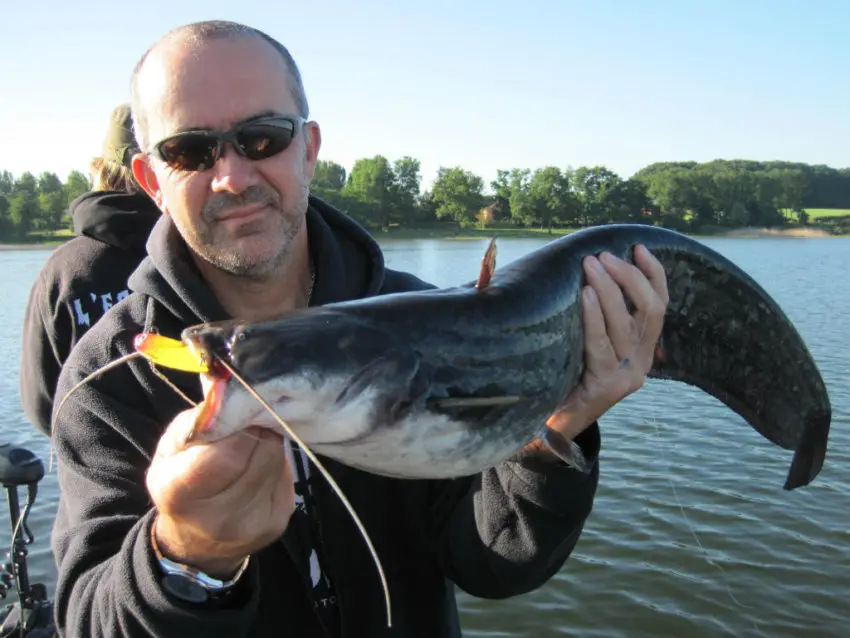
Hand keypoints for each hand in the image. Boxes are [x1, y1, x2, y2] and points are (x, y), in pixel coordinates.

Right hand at [146, 405, 294, 577]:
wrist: (196, 543)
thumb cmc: (179, 485)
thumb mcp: (169, 451)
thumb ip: (196, 422)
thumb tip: (227, 394)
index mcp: (182, 494)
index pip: (230, 451)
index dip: (237, 425)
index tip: (233, 416)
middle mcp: (220, 518)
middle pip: (261, 452)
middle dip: (255, 430)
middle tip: (244, 427)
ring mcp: (254, 524)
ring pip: (277, 459)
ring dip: (266, 444)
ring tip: (248, 449)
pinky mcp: (278, 522)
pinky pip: (286, 475)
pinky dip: (274, 464)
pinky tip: (257, 469)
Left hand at [547, 244, 668, 438]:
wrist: (551, 427)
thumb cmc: (563, 376)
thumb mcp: (584, 343)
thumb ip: (593, 316)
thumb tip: (583, 268)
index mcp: (642, 350)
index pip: (659, 306)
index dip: (654, 274)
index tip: (639, 247)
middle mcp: (641, 362)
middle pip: (650, 310)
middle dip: (629, 276)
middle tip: (603, 256)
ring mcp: (628, 376)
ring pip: (627, 324)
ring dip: (609, 289)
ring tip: (591, 266)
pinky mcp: (608, 387)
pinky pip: (602, 345)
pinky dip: (594, 316)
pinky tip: (584, 296)